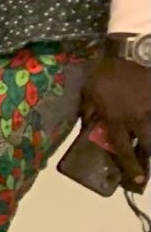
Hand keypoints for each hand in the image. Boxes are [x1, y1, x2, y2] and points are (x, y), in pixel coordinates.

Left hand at [81, 44, 150, 187]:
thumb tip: (87, 127)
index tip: (137, 179)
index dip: (130, 165)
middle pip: (148, 145)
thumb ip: (88, 112)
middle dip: (148, 157)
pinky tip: (148, 114)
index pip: (122, 148)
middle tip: (147, 164)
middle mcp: (137, 119)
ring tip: (148, 146)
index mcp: (116, 119)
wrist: (132, 52)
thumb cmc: (107, 72)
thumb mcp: (90, 92)